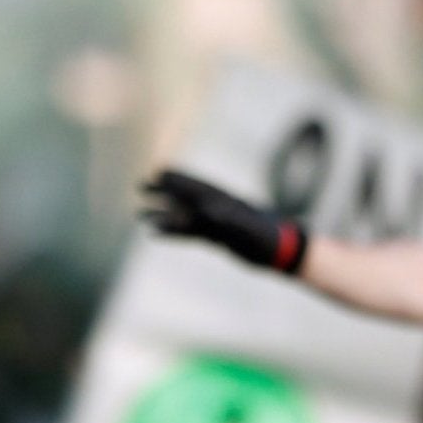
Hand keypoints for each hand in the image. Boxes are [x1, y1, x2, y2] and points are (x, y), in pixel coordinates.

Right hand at [140, 170, 307, 273]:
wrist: (282, 251)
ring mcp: (215, 224)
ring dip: (163, 214)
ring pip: (184, 217)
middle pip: (186, 198)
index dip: (178, 180)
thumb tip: (206, 210)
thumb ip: (228, 220)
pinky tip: (157, 233)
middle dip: (164, 192)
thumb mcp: (249, 229)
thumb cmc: (268, 238)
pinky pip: (190, 234)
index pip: (196, 188)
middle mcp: (217, 209)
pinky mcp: (217, 238)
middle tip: (141, 185)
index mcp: (224, 202)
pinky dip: (173, 233)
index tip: (158, 172)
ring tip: (139, 214)